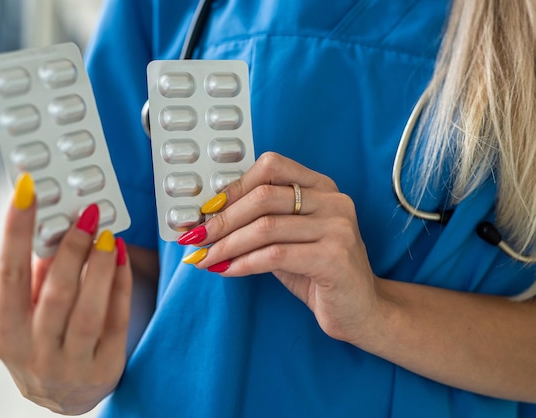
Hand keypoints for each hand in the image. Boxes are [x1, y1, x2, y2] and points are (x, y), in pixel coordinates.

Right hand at [0, 173, 131, 414]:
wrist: (64, 398)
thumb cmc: (43, 343)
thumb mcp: (26, 315)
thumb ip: (37, 276)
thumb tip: (54, 228)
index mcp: (6, 333)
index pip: (8, 274)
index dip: (16, 230)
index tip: (27, 190)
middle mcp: (34, 352)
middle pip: (55, 291)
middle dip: (73, 247)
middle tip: (87, 213)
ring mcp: (71, 365)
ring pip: (90, 308)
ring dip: (101, 264)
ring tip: (107, 234)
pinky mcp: (105, 369)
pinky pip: (117, 320)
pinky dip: (121, 284)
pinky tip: (122, 257)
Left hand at [179, 152, 380, 343]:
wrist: (360, 312)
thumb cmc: (318, 273)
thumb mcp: (288, 239)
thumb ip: (260, 222)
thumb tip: (209, 220)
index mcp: (322, 186)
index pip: (271, 168)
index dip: (233, 187)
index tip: (205, 210)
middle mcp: (333, 201)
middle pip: (263, 197)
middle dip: (221, 220)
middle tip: (194, 238)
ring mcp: (338, 228)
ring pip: (265, 227)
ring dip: (225, 245)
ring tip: (203, 258)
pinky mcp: (334, 258)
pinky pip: (274, 256)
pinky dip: (242, 263)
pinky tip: (226, 270)